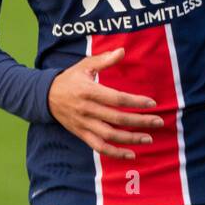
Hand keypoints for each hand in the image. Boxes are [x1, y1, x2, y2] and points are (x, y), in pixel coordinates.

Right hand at [46, 46, 163, 159]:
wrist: (46, 97)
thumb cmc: (70, 79)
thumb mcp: (85, 65)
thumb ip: (104, 60)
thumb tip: (123, 50)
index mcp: (89, 91)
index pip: (116, 99)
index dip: (135, 102)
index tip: (151, 103)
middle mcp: (87, 109)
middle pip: (117, 118)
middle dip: (140, 121)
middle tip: (158, 122)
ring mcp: (84, 124)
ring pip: (110, 136)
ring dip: (131, 139)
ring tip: (148, 138)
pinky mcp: (82, 134)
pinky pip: (99, 147)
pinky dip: (115, 153)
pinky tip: (131, 154)